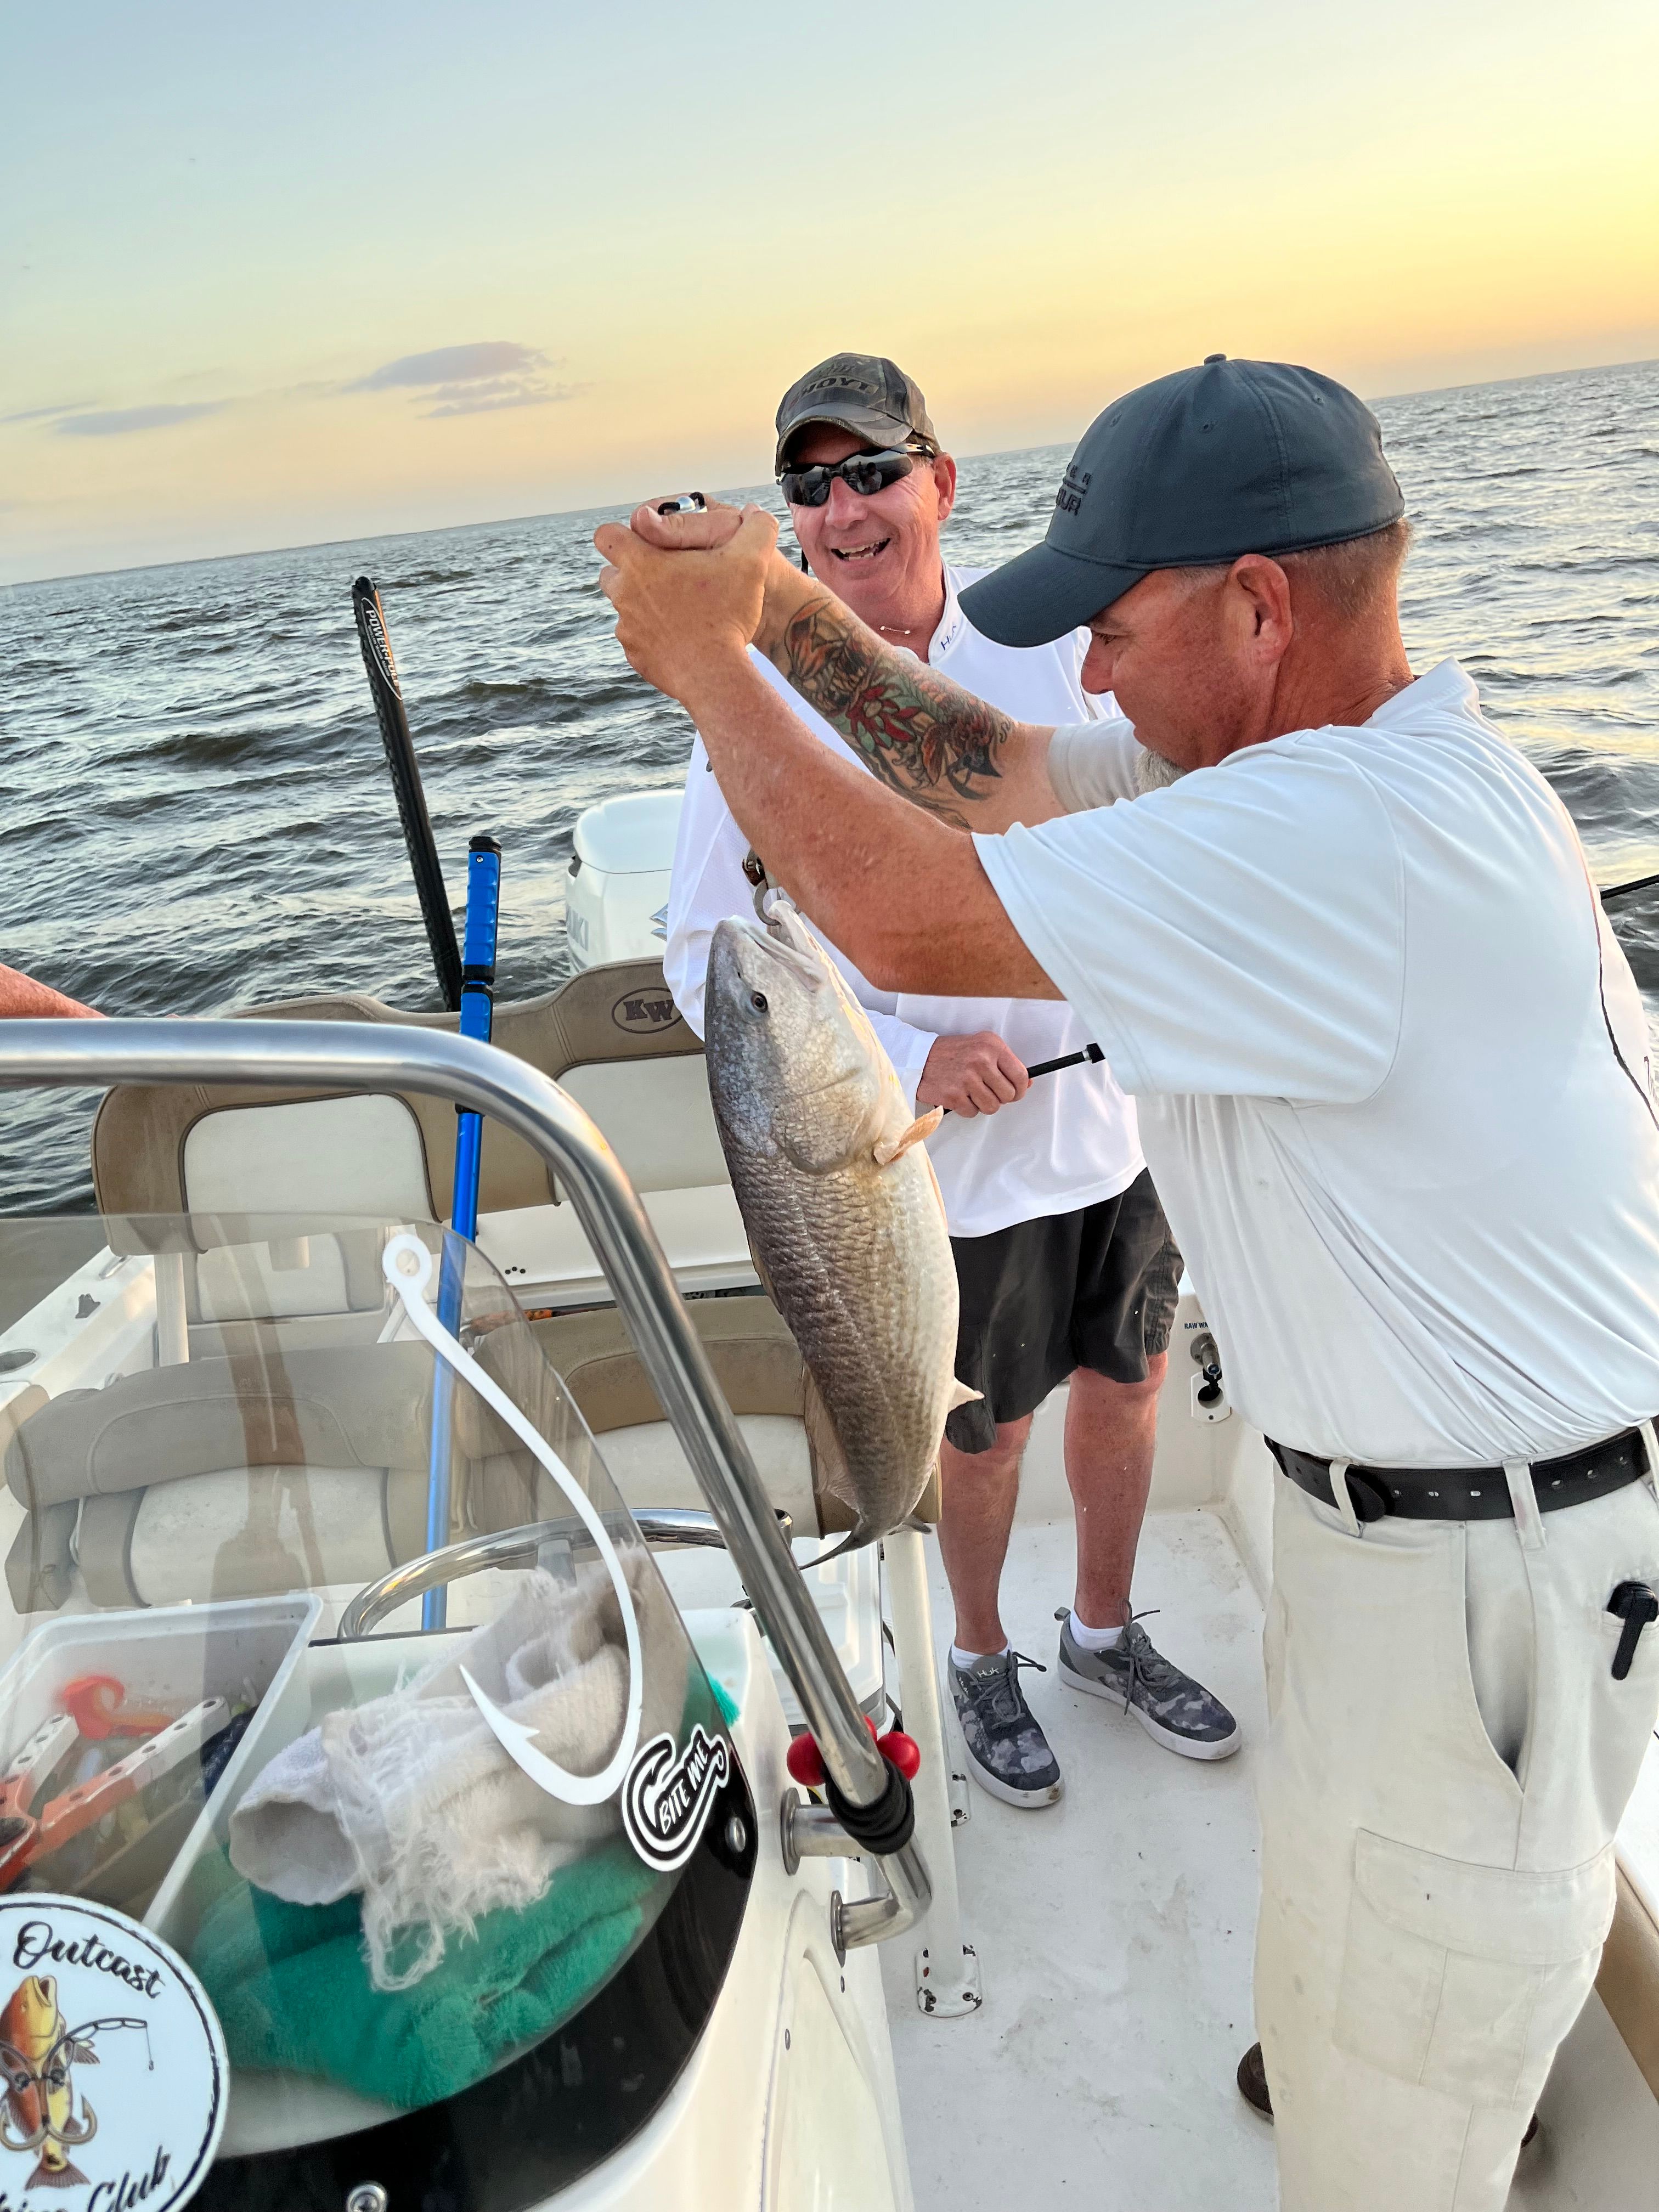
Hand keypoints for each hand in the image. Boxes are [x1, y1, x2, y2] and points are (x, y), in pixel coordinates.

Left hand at [623, 497, 817, 659]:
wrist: (716, 675)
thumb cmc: (728, 613)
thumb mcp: (751, 561)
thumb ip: (756, 528)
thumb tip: (757, 510)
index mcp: (640, 563)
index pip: (606, 534)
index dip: (623, 534)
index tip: (646, 543)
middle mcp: (624, 594)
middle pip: (610, 572)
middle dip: (632, 571)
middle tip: (667, 576)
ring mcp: (626, 628)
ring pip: (623, 607)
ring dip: (643, 604)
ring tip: (678, 607)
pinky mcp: (635, 656)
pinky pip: (637, 638)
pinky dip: (653, 636)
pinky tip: (681, 638)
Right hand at [915, 1032, 1029, 1117]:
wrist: (919, 1058)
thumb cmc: (952, 1053)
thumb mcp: (981, 1048)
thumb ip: (1005, 1064)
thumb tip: (1027, 1083)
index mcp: (992, 1046)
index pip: (1020, 1075)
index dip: (1020, 1089)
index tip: (1015, 1092)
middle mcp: (981, 1060)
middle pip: (1008, 1095)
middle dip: (1000, 1097)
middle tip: (988, 1091)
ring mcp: (967, 1079)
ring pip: (992, 1107)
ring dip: (983, 1104)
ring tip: (972, 1092)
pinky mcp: (954, 1095)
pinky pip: (973, 1112)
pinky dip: (967, 1108)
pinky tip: (959, 1095)